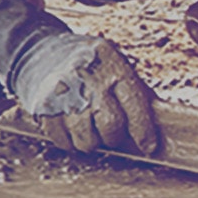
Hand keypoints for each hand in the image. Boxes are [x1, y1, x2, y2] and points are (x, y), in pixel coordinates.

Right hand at [9, 31, 160, 155]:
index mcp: (112, 65)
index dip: (144, 131)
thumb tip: (159, 126)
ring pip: (86, 140)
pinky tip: (72, 128)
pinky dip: (71, 142)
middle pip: (110, 125)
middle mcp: (87, 77)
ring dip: (92, 142)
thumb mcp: (115, 64)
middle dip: (114, 137)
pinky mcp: (43, 107)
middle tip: (111, 134)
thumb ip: (134, 91)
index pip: (135, 104)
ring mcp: (63, 92)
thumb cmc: (88, 63)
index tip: (149, 147)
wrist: (39, 50)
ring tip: (90, 129)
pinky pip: (63, 142)